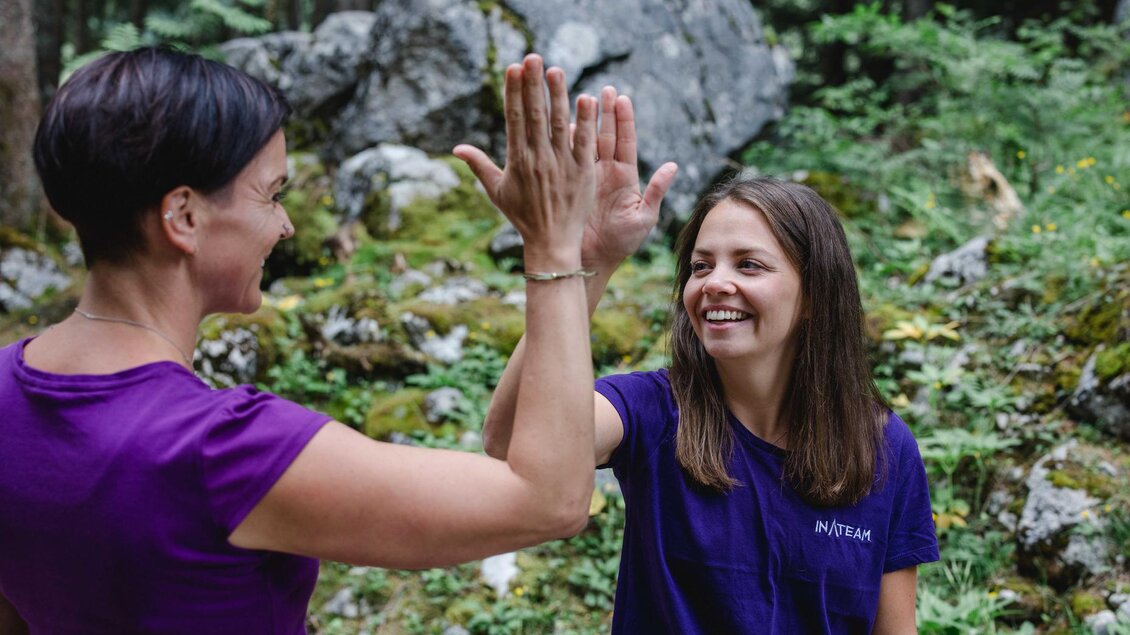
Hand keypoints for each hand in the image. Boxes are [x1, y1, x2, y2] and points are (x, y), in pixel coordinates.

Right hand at [454, 55, 596, 264]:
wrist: (552, 242)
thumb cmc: (523, 217)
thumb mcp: (497, 191)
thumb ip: (479, 166)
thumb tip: (456, 148)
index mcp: (517, 160)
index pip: (514, 118)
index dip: (514, 92)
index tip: (513, 69)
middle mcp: (538, 158)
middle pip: (535, 114)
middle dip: (533, 85)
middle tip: (533, 57)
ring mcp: (562, 164)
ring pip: (559, 123)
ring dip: (557, 95)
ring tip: (555, 70)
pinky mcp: (582, 171)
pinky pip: (584, 142)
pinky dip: (585, 121)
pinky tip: (586, 98)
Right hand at [580, 86, 677, 271]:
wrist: (592, 261)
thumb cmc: (621, 244)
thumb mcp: (643, 218)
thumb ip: (656, 191)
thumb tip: (673, 166)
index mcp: (625, 177)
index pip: (625, 141)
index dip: (624, 120)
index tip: (622, 98)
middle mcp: (606, 172)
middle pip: (606, 135)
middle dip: (605, 111)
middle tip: (605, 89)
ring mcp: (587, 176)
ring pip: (586, 142)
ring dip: (585, 121)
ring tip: (582, 98)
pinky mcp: (571, 184)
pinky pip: (568, 158)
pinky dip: (566, 141)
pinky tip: (563, 124)